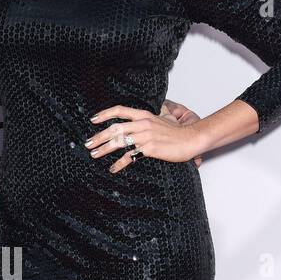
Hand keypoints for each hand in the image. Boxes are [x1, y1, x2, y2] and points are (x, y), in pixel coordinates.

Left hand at [86, 105, 201, 173]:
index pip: (120, 110)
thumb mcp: (162, 120)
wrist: (192, 138)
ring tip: (94, 154)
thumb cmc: (178, 132)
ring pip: (119, 141)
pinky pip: (130, 156)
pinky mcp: (150, 148)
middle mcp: (143, 123)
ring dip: (104, 148)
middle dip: (98, 136)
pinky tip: (113, 168)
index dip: (104, 114)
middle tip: (88, 144)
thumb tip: (138, 122)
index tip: (93, 120)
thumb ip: (148, 120)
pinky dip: (119, 163)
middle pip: (115, 128)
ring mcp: (145, 136)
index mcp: (144, 115)